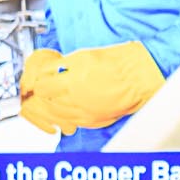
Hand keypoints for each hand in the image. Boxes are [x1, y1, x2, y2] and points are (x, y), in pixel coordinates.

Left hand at [19, 40, 164, 134]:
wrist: (141, 77)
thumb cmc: (119, 63)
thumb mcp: (83, 56)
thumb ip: (61, 66)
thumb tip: (47, 70)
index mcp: (71, 83)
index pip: (40, 87)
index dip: (38, 81)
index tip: (40, 77)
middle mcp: (76, 103)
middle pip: (45, 104)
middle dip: (43, 94)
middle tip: (46, 86)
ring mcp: (84, 115)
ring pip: (56, 116)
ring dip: (53, 106)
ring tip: (58, 95)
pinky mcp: (94, 122)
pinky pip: (71, 122)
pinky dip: (66, 115)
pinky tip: (71, 106)